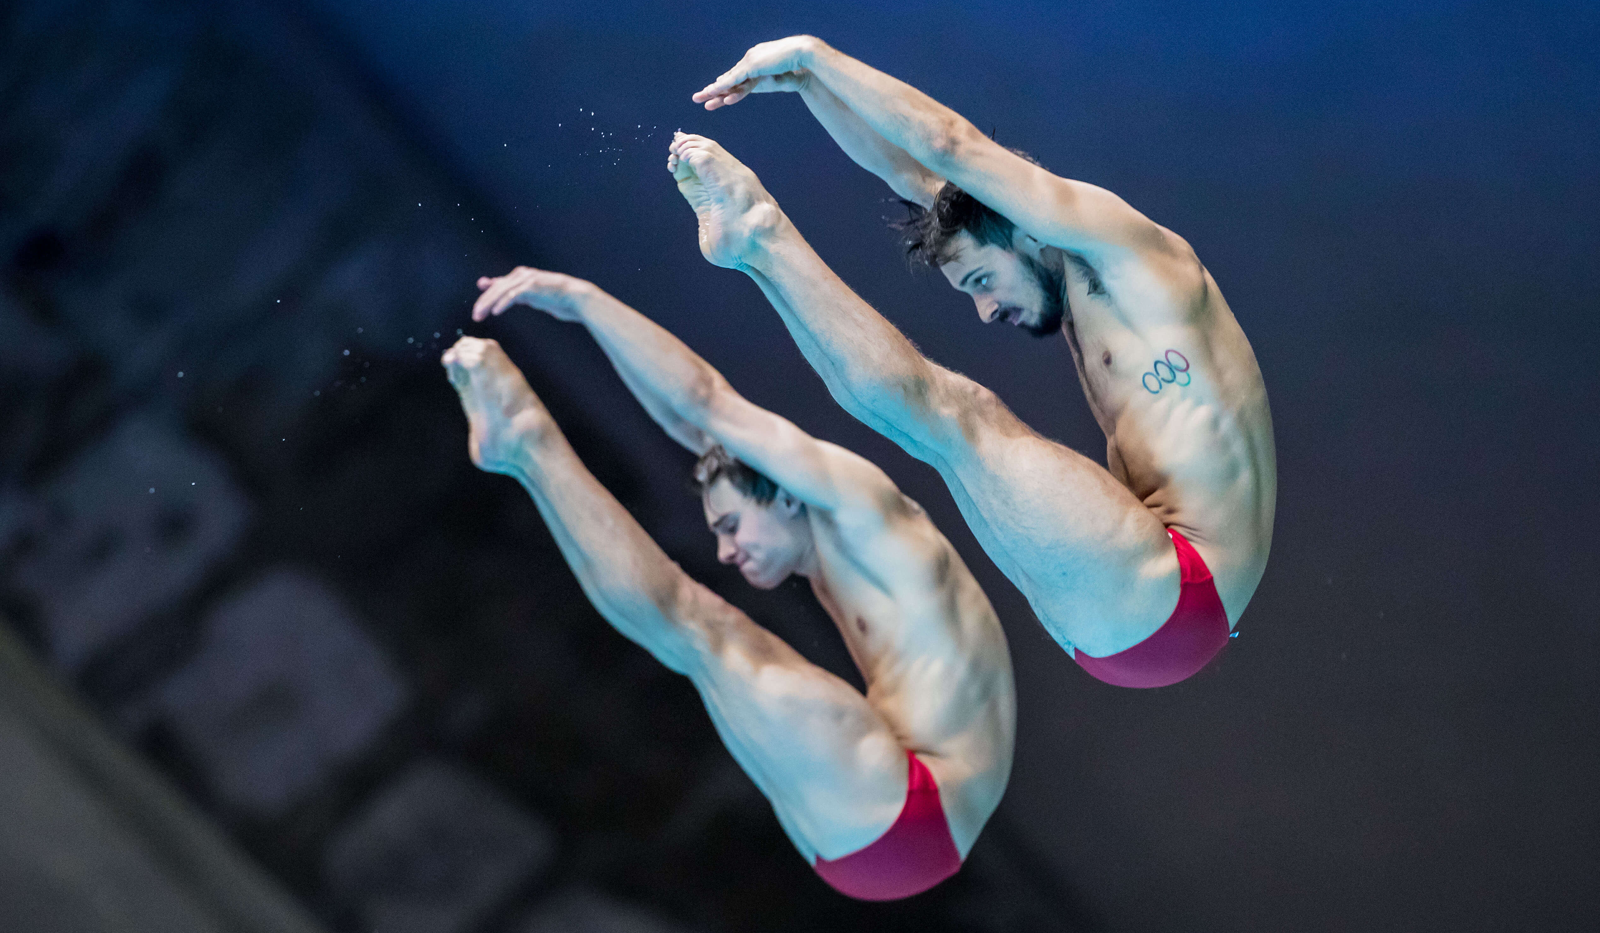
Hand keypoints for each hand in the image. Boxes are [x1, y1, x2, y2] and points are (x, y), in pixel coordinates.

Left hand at [472, 266, 595, 322]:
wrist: (576, 297)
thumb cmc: (557, 298)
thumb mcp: (533, 296)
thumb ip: (519, 295)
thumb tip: (507, 299)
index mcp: (521, 276)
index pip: (498, 285)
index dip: (486, 293)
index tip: (478, 304)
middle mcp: (522, 274)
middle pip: (496, 288)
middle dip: (483, 302)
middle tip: (475, 316)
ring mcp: (527, 279)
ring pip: (501, 291)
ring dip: (488, 304)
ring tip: (480, 316)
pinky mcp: (532, 287)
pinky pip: (513, 295)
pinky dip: (502, 303)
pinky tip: (495, 312)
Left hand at [692, 36, 821, 110]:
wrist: (803, 57)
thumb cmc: (796, 67)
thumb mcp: (781, 76)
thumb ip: (775, 77)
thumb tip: (776, 80)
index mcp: (754, 64)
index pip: (736, 77)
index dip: (723, 86)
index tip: (712, 93)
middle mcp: (748, 61)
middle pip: (728, 79)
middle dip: (712, 90)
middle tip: (697, 97)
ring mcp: (749, 63)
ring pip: (728, 80)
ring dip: (714, 90)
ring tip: (700, 98)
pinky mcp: (753, 67)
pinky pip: (737, 80)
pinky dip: (725, 86)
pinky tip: (714, 92)